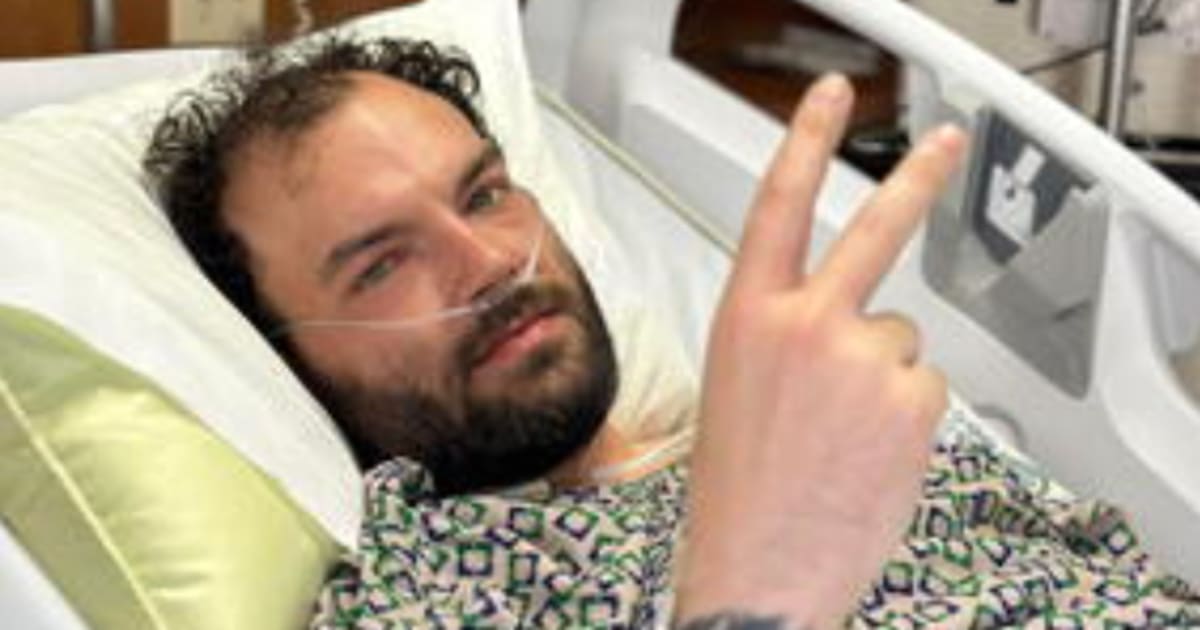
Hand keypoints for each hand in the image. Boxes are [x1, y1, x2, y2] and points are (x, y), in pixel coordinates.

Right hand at [675, 74, 966, 627]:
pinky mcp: (912, 401)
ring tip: (843, 435)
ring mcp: (863, 360)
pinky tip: (868, 453)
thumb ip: (784, 335)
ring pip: (900, 341)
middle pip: (875, 228)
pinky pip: (923, 386)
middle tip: (948, 144)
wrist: (758, 572)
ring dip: (883, 378)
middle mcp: (806, 325)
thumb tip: (846, 322)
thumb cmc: (739, 491)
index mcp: (747, 317)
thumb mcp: (737, 388)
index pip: (778, 206)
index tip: (831, 102)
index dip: (805, 141)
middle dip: (917, 180)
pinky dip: (905, 418)